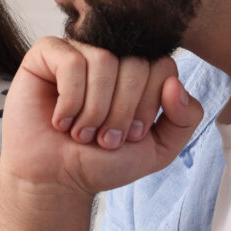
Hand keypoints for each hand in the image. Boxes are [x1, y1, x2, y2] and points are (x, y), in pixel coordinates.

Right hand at [0, 36, 203, 198]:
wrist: (56, 180)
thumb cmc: (101, 161)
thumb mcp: (158, 148)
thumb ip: (185, 119)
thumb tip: (174, 84)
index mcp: (139, 70)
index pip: (162, 67)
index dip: (149, 106)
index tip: (130, 135)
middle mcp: (111, 54)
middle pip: (136, 63)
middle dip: (122, 111)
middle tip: (104, 139)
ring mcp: (78, 50)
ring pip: (104, 61)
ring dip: (95, 110)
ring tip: (81, 133)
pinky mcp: (45, 54)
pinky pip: (70, 62)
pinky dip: (70, 100)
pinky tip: (61, 121)